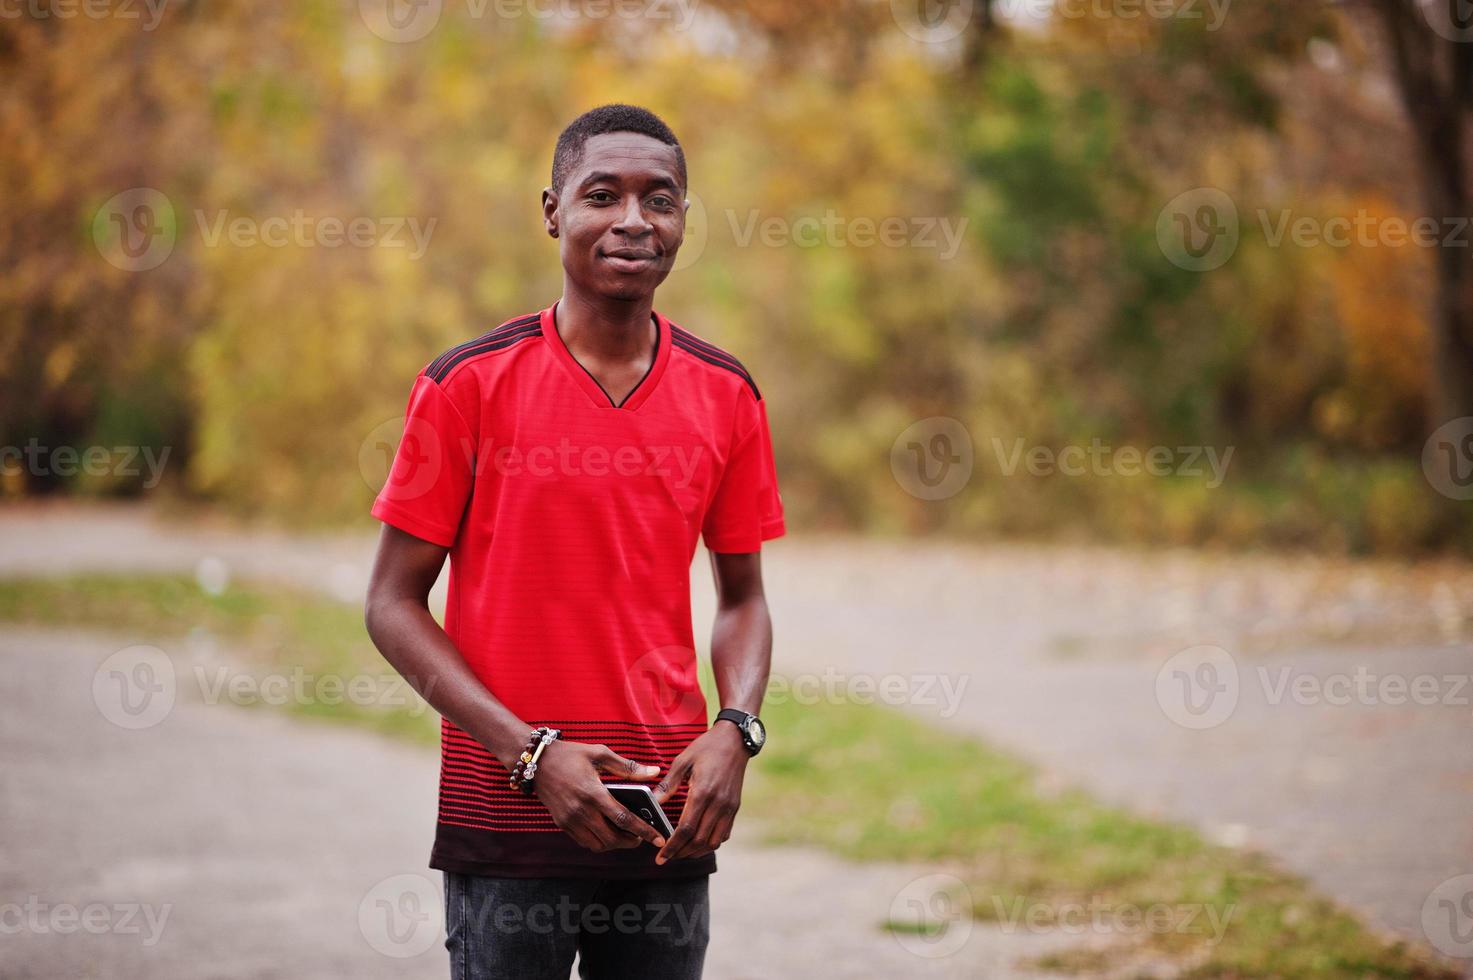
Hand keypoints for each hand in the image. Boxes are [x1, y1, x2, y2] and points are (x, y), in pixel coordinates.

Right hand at [532, 740, 667, 852]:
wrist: (537, 762)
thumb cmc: (571, 755)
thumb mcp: (600, 754)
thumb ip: (628, 767)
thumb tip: (655, 772)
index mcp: (593, 792)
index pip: (624, 819)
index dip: (644, 831)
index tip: (658, 839)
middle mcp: (581, 811)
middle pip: (612, 838)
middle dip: (631, 842)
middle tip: (642, 837)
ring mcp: (569, 820)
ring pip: (598, 845)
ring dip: (614, 844)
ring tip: (626, 835)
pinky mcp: (561, 824)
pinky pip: (584, 842)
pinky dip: (598, 842)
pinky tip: (607, 831)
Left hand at [651, 724, 748, 864]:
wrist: (735, 740)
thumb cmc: (706, 747)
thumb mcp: (683, 761)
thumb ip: (668, 784)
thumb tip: (652, 803)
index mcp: (703, 792)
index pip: (686, 829)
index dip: (672, 846)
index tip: (660, 857)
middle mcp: (718, 804)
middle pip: (699, 841)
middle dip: (681, 853)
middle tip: (667, 857)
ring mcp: (729, 807)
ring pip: (713, 842)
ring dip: (696, 852)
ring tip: (681, 852)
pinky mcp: (735, 808)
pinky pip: (724, 834)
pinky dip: (710, 843)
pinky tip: (698, 841)